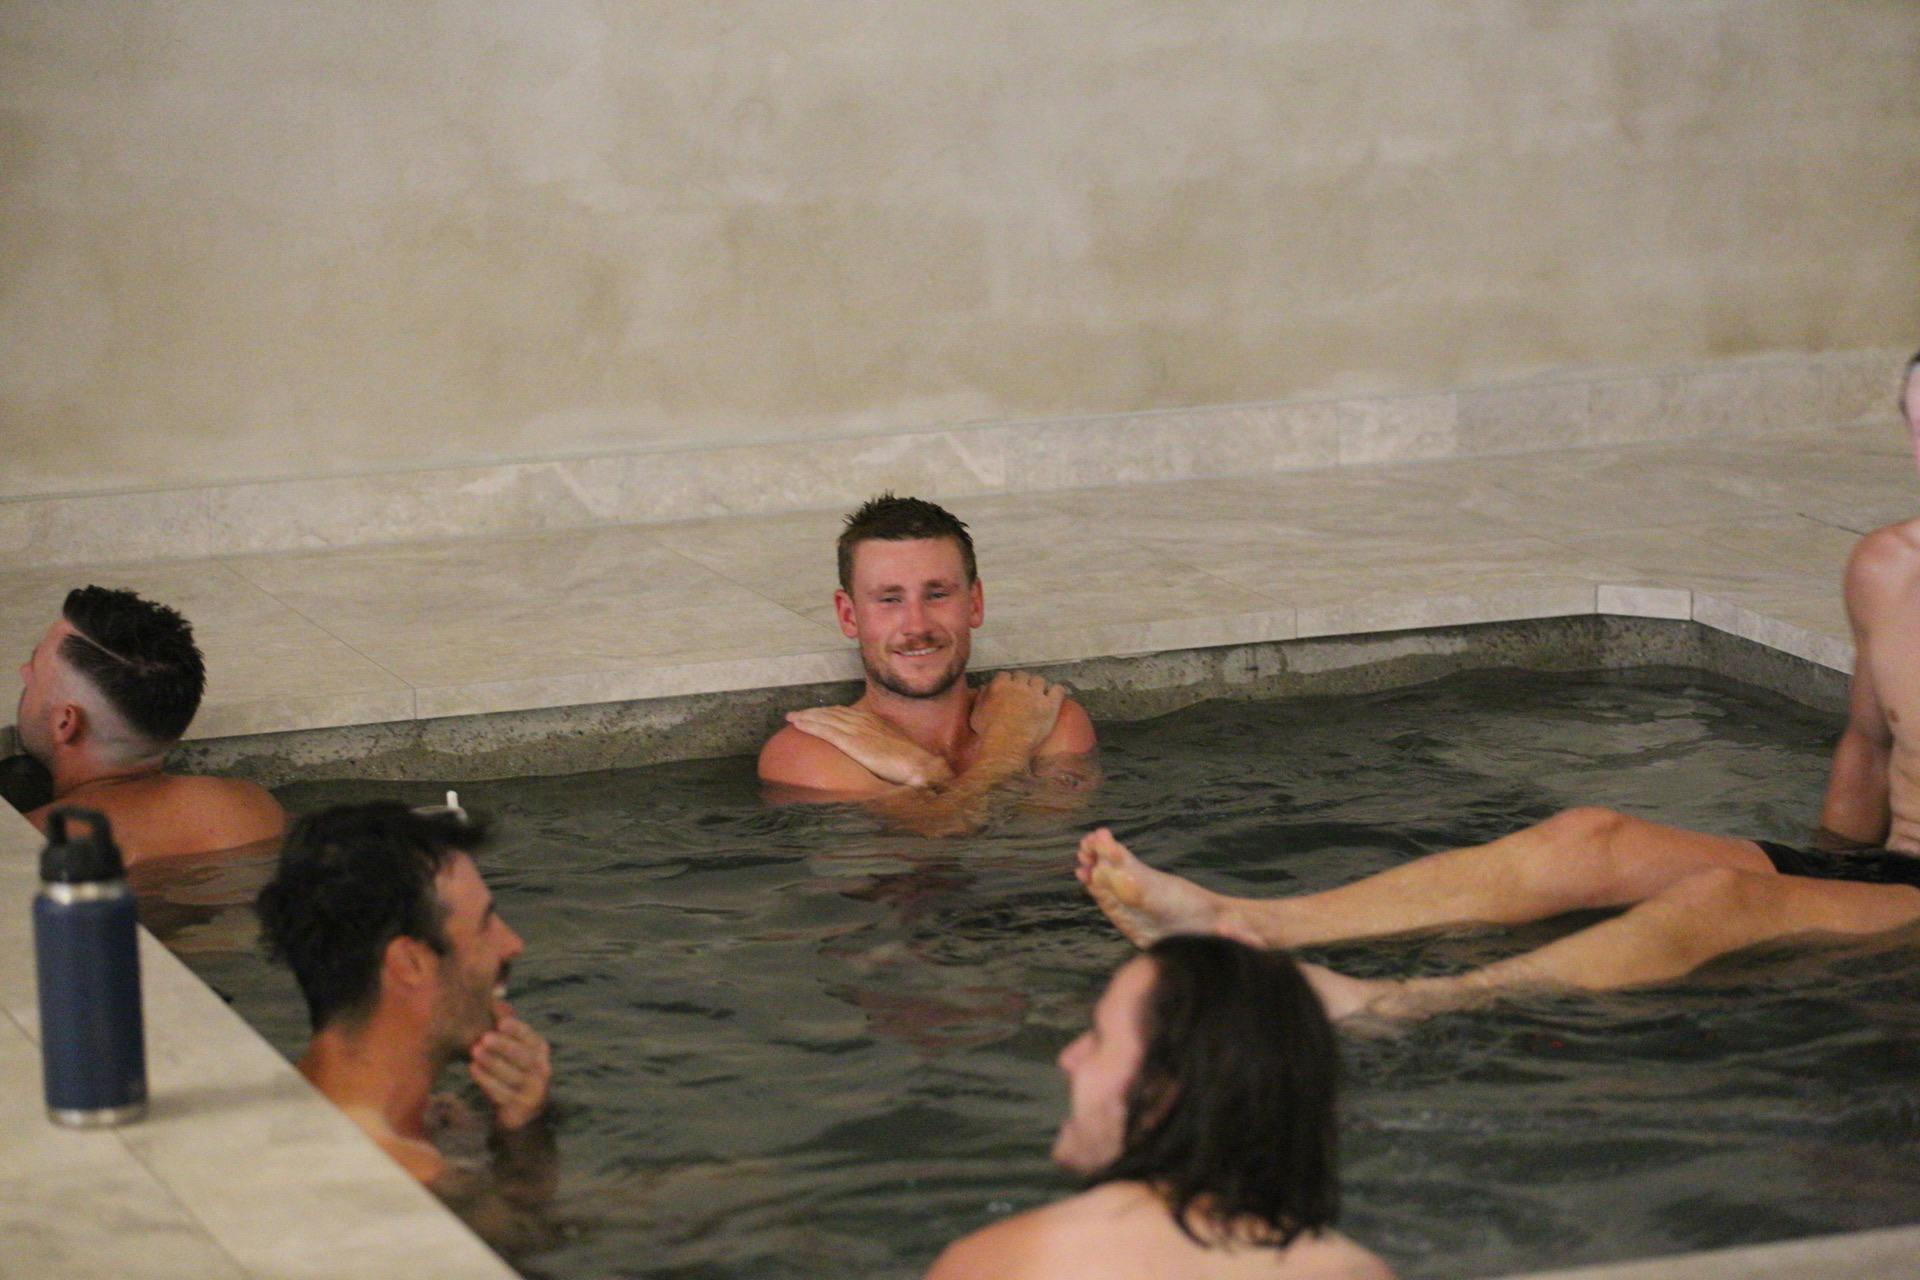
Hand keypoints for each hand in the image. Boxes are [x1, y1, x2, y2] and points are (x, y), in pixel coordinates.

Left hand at [470, 1001, 551, 1130]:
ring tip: (475, 1052)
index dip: (517, 1030)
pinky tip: (473, 1069)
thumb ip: (505, 1029)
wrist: (521, 1114)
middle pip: (523, 1057)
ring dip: (492, 1063)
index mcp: (540, 1052)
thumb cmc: (512, 1072)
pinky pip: (502, 1093)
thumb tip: (494, 999)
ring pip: (512, 1076)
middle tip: (484, 1038)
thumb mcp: (513, 1050)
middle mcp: (541, 1071)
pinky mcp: (519, 1107)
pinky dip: (486, 1080)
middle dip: (504, 1046)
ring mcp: (532, 1091)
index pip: (531, 1038)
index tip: (501, 1022)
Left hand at [785, 706, 953, 786]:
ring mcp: (856, 730)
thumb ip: (880, 748)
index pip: (845, 712)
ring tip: (792, 717)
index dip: (829, 712)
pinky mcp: (851, 741)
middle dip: (813, 712)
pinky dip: (810, 725)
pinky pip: (825, 730)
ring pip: (825, 718)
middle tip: (796, 714)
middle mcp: (863, 721)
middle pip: (832, 712)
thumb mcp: (892, 748)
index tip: (817, 713)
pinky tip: (798, 724)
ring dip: (807, 716)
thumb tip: (874, 758)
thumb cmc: (909, 763)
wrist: (916, 764)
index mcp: (873, 721)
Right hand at [969, 671, 1065, 755]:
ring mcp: (1036, 694)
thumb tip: (984, 688)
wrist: (1006, 744)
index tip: (1008, 689)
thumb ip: (980, 698)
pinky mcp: (1050, 705)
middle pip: (1023, 675)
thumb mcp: (976, 714)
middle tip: (1023, 694)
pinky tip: (1054, 697)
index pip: (1004, 675)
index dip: (1007, 682)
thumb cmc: (988, 732)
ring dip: (1038, 686)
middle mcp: (1019, 685)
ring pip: (1040, 680)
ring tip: (1038, 696)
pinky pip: (1058, 690)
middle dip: (1023, 683)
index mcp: (1000, 685)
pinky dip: (1056, 691)